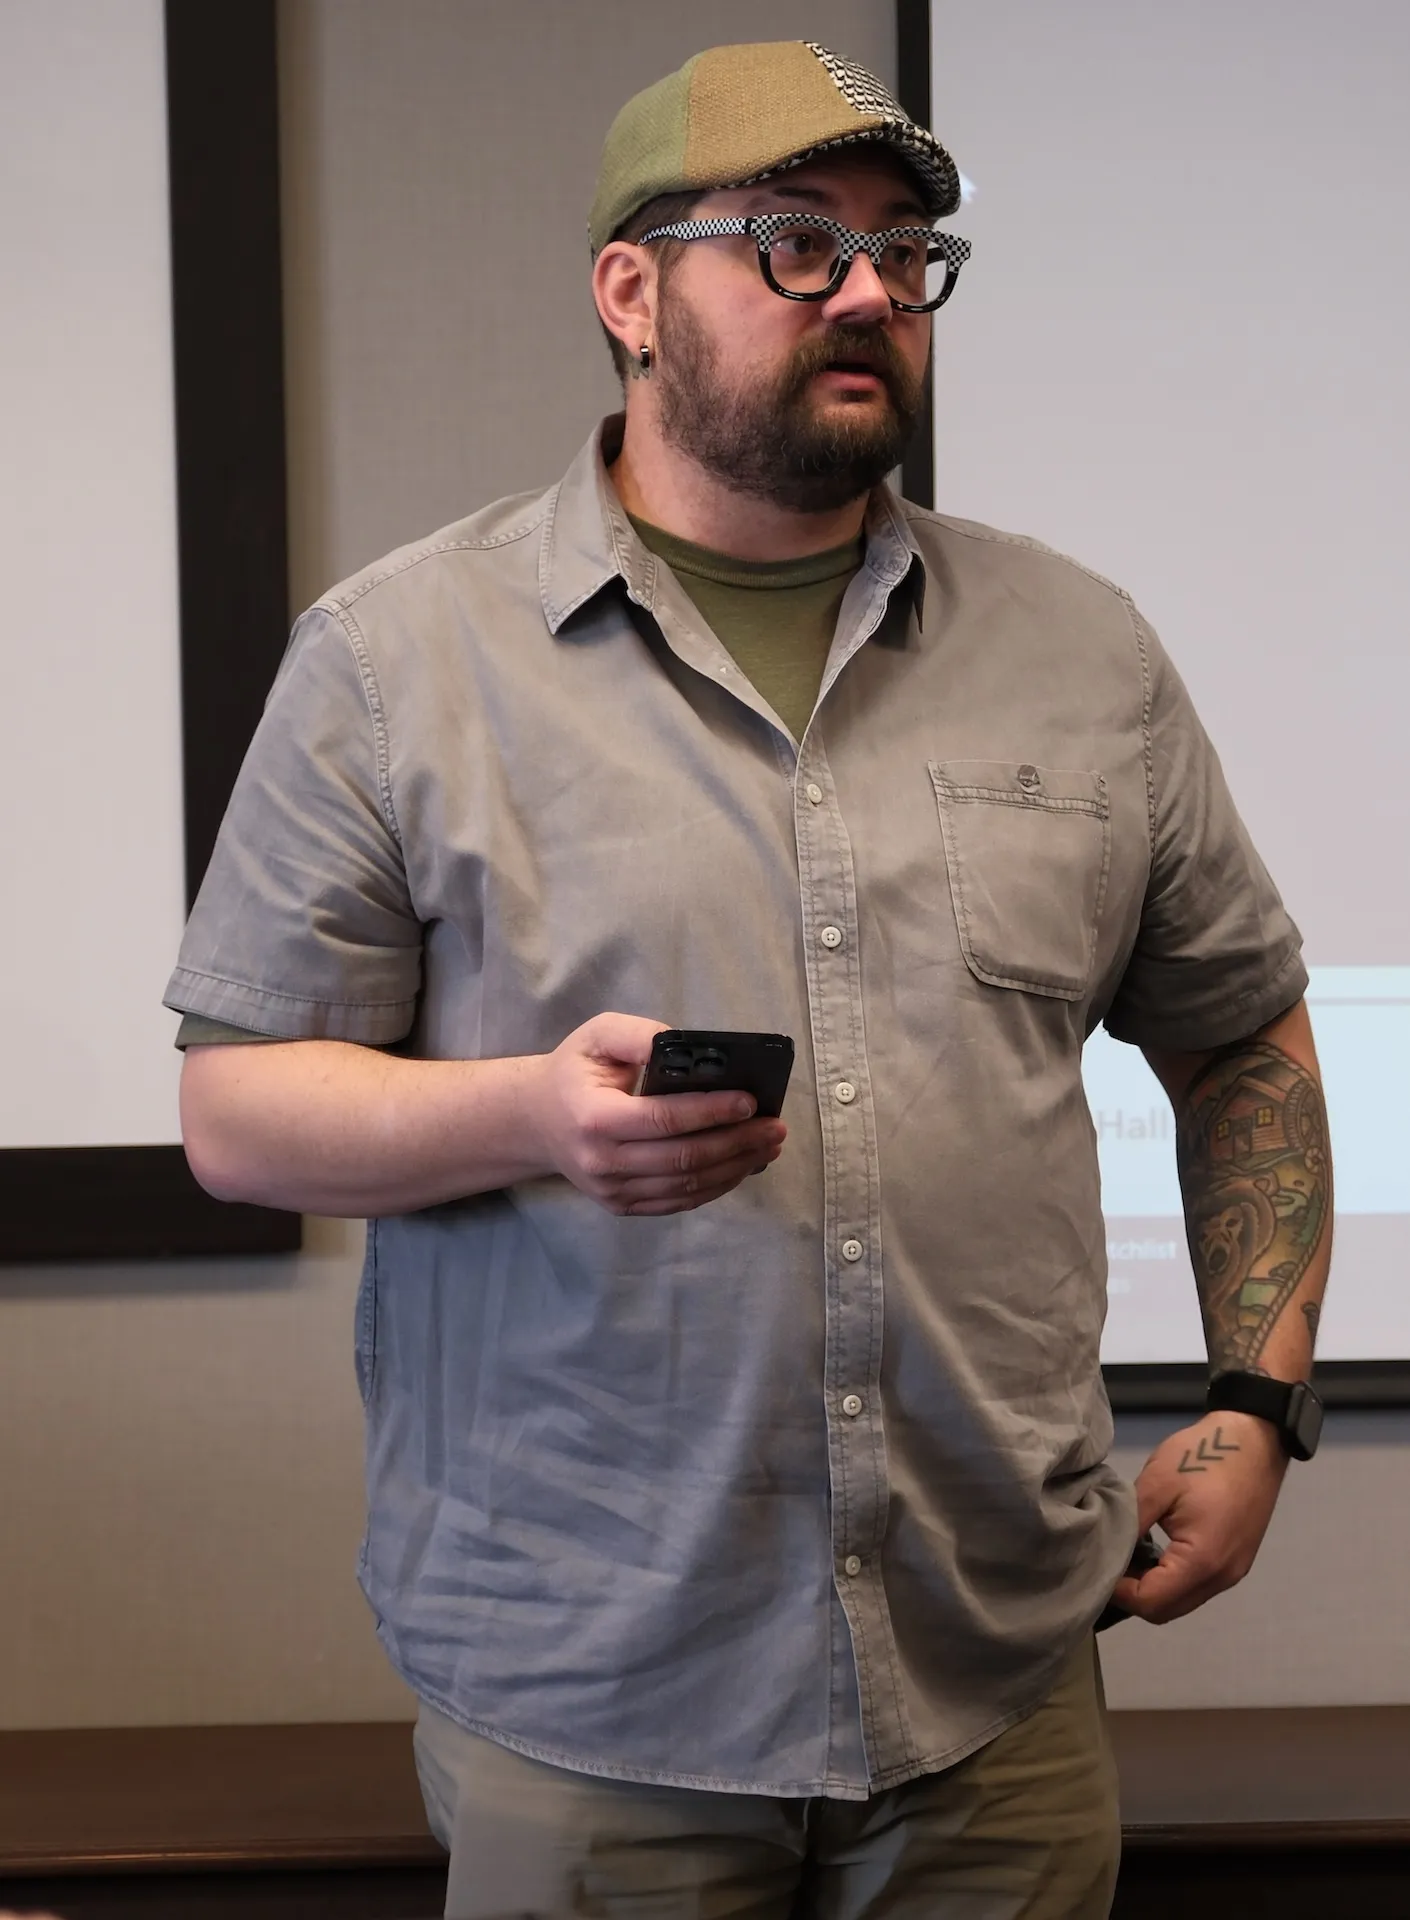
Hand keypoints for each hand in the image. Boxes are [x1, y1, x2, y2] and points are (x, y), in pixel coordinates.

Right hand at [529, 1013, 785, 1215]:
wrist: (537, 1120)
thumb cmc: (574, 1072)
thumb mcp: (597, 1036)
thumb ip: (637, 1035)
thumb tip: (684, 1047)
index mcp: (595, 1118)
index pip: (663, 1119)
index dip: (711, 1112)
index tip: (751, 1101)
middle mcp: (602, 1162)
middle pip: (682, 1158)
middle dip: (737, 1143)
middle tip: (775, 1127)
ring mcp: (612, 1191)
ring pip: (686, 1186)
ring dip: (735, 1168)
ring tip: (768, 1147)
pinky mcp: (622, 1206)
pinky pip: (677, 1202)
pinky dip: (716, 1186)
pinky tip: (741, 1167)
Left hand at [1111, 1409, 1288, 1623]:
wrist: (1255, 1438)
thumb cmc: (1203, 1457)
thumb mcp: (1156, 1484)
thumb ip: (1130, 1524)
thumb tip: (1106, 1551)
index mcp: (1202, 1562)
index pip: (1151, 1602)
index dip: (1119, 1591)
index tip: (1096, 1565)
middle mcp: (1222, 1578)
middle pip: (1167, 1610)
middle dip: (1133, 1594)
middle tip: (1108, 1562)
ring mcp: (1233, 1572)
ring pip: (1183, 1599)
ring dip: (1153, 1586)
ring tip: (1127, 1554)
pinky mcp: (1236, 1560)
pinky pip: (1197, 1584)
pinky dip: (1172, 1577)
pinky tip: (1153, 1549)